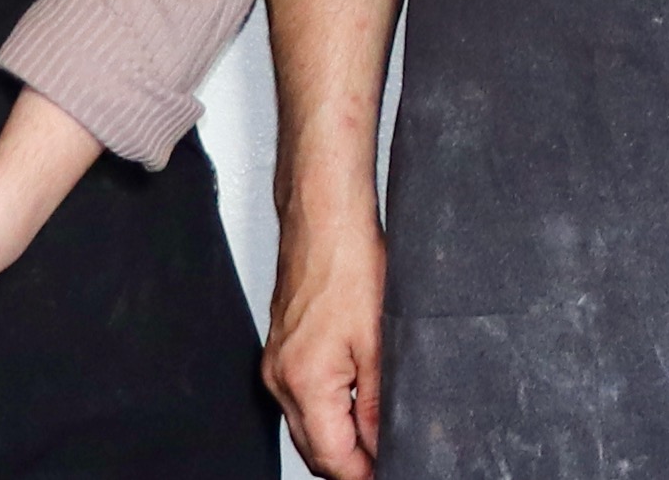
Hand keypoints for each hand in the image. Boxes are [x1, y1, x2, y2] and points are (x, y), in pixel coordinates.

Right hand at [265, 211, 389, 478]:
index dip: (365, 472)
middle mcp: (281, 378)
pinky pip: (301, 400)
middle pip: (314, 450)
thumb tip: (384, 444)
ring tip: (379, 432)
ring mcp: (277, 363)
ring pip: (306, 427)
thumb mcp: (379, 341)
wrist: (324, 214)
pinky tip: (356, 402)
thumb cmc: (347, 260)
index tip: (392, 469)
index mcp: (304, 381)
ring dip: (339, 438)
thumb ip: (379, 403)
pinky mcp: (282, 350)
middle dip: (350, 462)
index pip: (332, 458)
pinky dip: (327, 412)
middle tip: (389, 457)